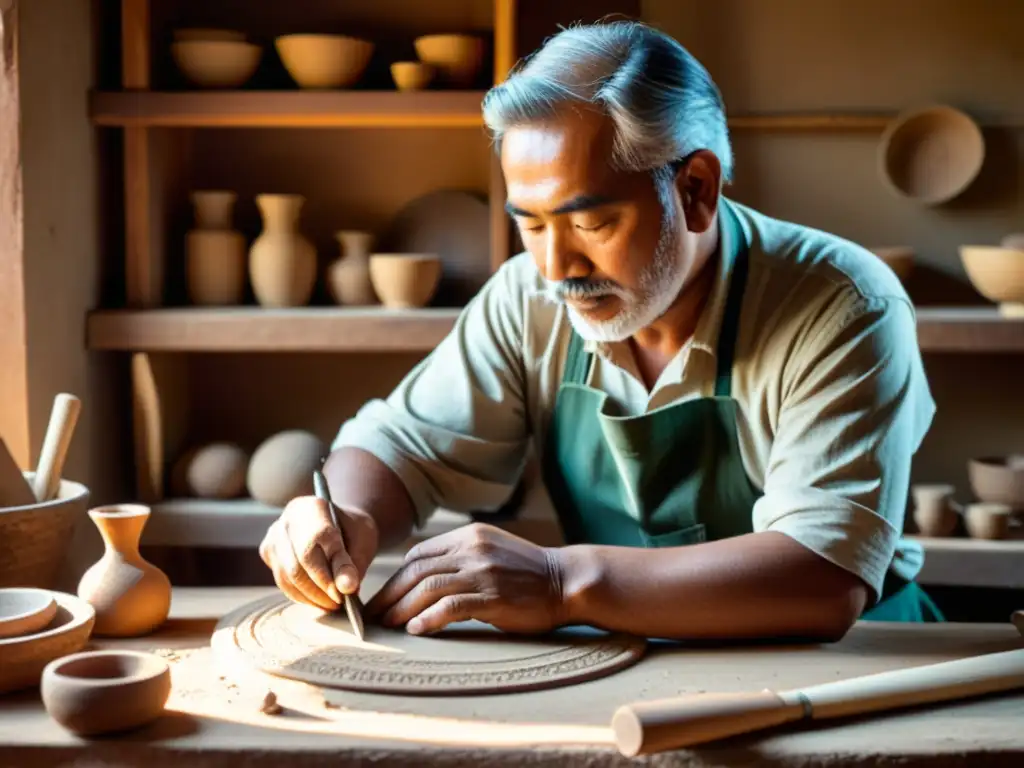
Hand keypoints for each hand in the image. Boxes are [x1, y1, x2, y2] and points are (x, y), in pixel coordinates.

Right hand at [259, 495, 378, 610]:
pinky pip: (282, 582)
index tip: (347, 591)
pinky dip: (301, 596)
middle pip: (298, 562)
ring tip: (333, 604)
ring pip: (288, 576)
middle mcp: (287, 520)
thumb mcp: (363, 541)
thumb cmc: (353, 532)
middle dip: (321, 589)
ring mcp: (274, 536)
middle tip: (341, 603)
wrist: (338, 524)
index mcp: (313, 507)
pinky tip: (318, 600)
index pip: (318, 540)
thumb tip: (347, 588)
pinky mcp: (268, 553)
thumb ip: (354, 563)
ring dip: (311, 597)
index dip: (332, 570)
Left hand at [364, 522, 565, 634]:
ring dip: (402, 608)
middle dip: (390, 594)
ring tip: (388, 625)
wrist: (566, 580)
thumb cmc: (529, 572)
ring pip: (428, 587)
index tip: (383, 596)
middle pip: (416, 570)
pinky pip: (451, 607)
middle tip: (374, 615)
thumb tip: (425, 580)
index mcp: (469, 536)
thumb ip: (461, 558)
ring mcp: (482, 572)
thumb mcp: (491, 551)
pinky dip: (429, 618)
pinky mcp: (492, 596)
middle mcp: (472, 549)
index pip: (419, 554)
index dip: (396, 576)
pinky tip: (416, 629)